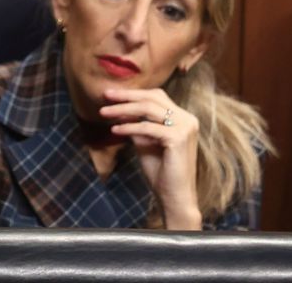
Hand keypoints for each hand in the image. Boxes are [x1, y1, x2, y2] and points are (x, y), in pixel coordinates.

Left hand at [100, 87, 203, 229]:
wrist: (174, 197)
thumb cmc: (161, 172)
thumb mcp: (146, 143)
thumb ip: (138, 126)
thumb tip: (121, 111)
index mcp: (183, 118)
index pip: (156, 97)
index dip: (133, 94)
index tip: (111, 95)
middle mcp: (187, 119)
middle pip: (152, 98)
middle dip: (126, 96)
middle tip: (105, 95)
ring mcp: (185, 127)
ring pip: (148, 109)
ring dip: (123, 109)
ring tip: (104, 113)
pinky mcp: (178, 138)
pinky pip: (147, 127)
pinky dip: (129, 127)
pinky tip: (114, 130)